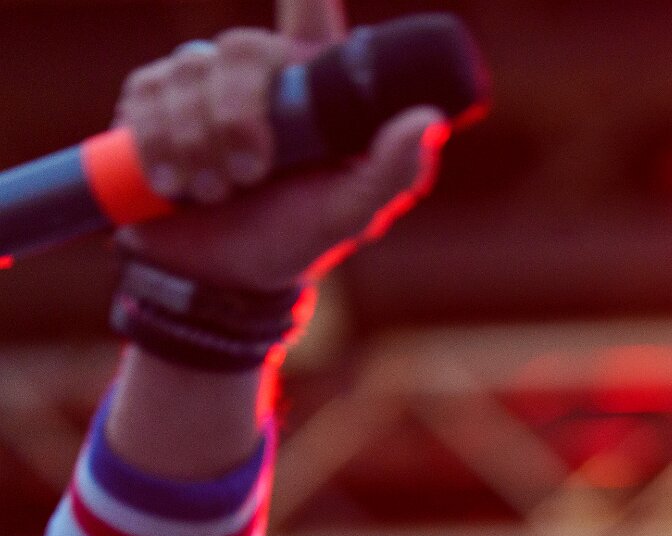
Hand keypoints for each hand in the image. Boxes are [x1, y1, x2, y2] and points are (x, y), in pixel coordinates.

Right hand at [113, 0, 448, 291]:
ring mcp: (198, 80)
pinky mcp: (150, 98)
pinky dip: (159, 146)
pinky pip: (145, 97)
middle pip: (239, 50)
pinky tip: (174, 184)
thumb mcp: (350, 213)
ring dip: (197, 144)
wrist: (220, 276)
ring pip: (186, 75)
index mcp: (312, 85)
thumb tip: (428, 120)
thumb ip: (391, 171)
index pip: (310, 13)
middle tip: (249, 176)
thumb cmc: (295, 235)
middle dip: (237, 118)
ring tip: (215, 192)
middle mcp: (255, 71)